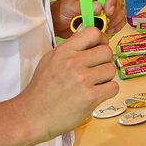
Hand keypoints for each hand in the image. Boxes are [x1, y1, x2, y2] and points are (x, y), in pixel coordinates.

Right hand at [12, 27, 118, 141]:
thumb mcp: (50, 60)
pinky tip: (96, 94)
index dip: (100, 40)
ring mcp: (83, 80)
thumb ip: (71, 46)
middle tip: (95, 70)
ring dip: (106, 78)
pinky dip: (107, 91)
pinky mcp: (90, 97)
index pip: (93, 32)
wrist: (32, 116)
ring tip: (94, 84)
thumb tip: (88, 29)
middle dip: (104, 61)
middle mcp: (73, 63)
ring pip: (111, 69)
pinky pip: (113, 87)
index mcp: (63, 51)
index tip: (98, 48)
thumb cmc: (41, 89)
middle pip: (106, 51)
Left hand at [52, 0, 126, 39]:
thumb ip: (83, 6)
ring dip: (116, 20)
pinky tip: (108, 30)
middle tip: (106, 21)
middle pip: (118, 0)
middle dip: (115, 12)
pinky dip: (116, 26)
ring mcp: (106, 8)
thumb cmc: (63, 10)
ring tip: (106, 27)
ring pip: (120, 11)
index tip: (107, 11)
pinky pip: (119, 21)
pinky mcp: (107, 18)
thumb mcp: (70, 6)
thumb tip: (99, 6)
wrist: (59, 23)